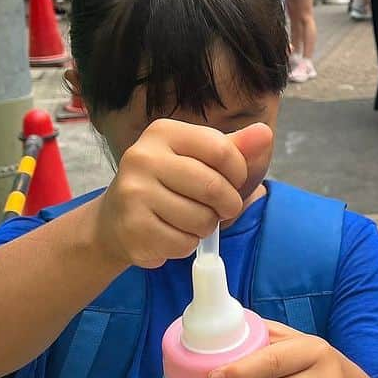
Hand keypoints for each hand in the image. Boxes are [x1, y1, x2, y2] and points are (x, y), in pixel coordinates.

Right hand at [93, 119, 273, 268]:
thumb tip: (264, 133)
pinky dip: (186, 245)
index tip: (232, 181)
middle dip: (227, 206)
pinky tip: (170, 234)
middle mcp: (143, 157)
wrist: (113, 221)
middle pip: (214, 188)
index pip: (222, 150)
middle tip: (218, 209)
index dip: (238, 173)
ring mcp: (134, 193)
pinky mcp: (132, 228)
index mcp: (164, 132)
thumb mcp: (202, 160)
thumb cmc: (169, 186)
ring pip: (201, 220)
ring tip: (188, 220)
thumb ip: (235, 149)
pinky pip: (183, 244)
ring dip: (205, 228)